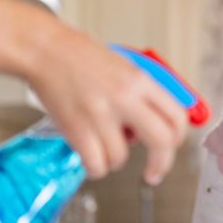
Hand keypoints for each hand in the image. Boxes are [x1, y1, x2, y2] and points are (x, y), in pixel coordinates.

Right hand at [23, 22, 188, 183]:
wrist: (44, 49)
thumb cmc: (78, 56)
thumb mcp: (122, 67)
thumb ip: (141, 94)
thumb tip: (154, 124)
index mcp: (140, 80)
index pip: (177, 116)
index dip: (178, 138)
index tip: (171, 148)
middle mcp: (125, 97)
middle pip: (161, 141)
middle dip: (161, 164)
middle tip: (153, 173)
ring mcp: (100, 114)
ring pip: (121, 158)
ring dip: (113, 160)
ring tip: (101, 144)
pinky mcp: (77, 128)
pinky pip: (96, 164)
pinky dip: (94, 167)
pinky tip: (89, 155)